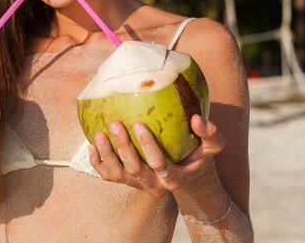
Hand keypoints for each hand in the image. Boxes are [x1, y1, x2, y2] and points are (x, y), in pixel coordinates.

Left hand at [89, 115, 223, 196]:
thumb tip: (197, 119)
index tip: (138, 124)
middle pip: (134, 169)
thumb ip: (209, 133)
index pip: (159, 164)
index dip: (147, 146)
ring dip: (106, 154)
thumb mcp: (212, 145)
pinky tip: (91, 145)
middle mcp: (154, 185)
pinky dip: (97, 162)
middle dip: (123, 147)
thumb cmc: (198, 152)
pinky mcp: (126, 181)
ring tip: (99, 133)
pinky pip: (107, 175)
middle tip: (115, 123)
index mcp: (174, 178)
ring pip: (117, 174)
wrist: (186, 170)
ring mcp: (138, 185)